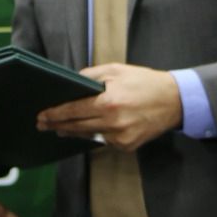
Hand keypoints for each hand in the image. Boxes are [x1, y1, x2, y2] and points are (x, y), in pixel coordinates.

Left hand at [36, 63, 182, 152]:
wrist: (174, 101)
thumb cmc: (144, 82)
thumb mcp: (116, 70)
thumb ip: (91, 76)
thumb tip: (71, 83)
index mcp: (108, 101)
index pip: (74, 110)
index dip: (55, 114)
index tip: (42, 115)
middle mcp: (113, 122)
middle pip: (76, 126)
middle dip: (57, 125)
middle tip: (42, 124)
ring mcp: (121, 137)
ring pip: (88, 136)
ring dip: (72, 132)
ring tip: (58, 129)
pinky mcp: (127, 146)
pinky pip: (104, 141)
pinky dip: (96, 134)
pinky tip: (88, 129)